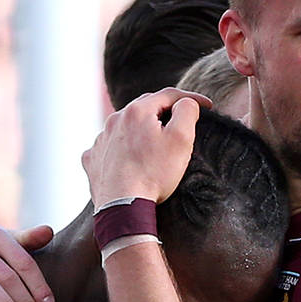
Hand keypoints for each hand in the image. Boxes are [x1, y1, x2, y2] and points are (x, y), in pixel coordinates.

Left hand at [80, 88, 208, 206]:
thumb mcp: (181, 139)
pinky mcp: (92, 159)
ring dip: (140, 130)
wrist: (123, 206)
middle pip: (144, 108)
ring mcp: (101, 140)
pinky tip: (129, 158)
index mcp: (137, 111)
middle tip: (181, 121)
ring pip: (125, 127)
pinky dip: (121, 148)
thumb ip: (187, 112)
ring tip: (153, 143)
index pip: (168, 95)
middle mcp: (114, 120)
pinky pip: (109, 147)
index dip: (191, 98)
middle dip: (164, 111)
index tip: (207, 106)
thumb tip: (186, 103)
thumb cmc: (154, 173)